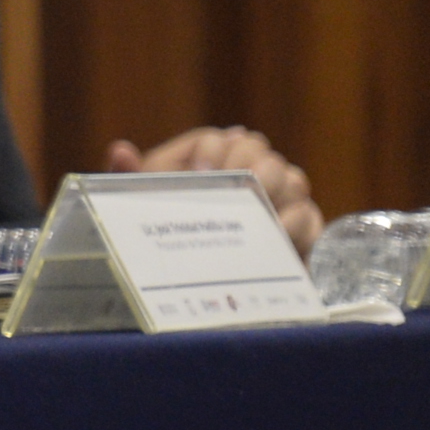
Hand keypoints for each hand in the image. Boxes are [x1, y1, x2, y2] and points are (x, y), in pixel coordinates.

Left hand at [111, 128, 320, 253]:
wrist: (189, 292)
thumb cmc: (161, 241)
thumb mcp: (138, 212)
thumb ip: (124, 180)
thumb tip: (120, 150)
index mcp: (200, 164)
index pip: (219, 137)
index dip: (215, 149)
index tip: (204, 174)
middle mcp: (242, 175)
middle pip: (261, 151)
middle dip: (250, 166)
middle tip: (234, 192)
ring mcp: (277, 200)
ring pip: (292, 178)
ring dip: (275, 192)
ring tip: (256, 211)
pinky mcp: (299, 230)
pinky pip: (309, 216)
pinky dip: (295, 223)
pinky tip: (275, 236)